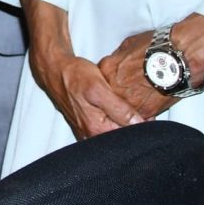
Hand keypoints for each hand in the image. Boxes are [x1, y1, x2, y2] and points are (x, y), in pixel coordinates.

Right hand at [34, 40, 151, 137]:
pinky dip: (115, 116)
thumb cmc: (74, 76)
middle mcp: (91, 134)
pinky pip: (108, 125)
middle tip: (138, 101)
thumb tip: (139, 124)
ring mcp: (88, 130)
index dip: (143, 122)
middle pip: (123, 135)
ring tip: (126, 101)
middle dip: (134, 121)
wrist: (55, 69)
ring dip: (125, 118)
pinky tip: (117, 104)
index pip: (129, 135)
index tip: (147, 107)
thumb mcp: (99, 88)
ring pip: (116, 129)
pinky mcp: (87, 124)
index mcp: (96, 129)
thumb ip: (120, 110)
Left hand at [95, 30, 178, 123]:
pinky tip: (146, 110)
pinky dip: (140, 116)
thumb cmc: (158, 47)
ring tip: (136, 104)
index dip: (106, 84)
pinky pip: (138, 118)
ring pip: (122, 110)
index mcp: (108, 69)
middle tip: (127, 95)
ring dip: (127, 109)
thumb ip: (118, 57)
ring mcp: (129, 101)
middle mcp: (114, 87)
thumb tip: (116, 63)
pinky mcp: (145, 111)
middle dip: (115, 98)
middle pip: (108, 97)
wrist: (179, 56)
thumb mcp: (129, 44)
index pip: (99, 81)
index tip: (113, 85)